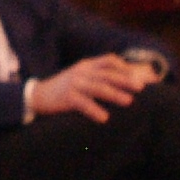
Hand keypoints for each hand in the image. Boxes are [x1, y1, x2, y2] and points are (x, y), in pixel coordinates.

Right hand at [25, 54, 148, 122]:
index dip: (126, 67)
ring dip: (115, 94)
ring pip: (98, 87)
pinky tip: (104, 118)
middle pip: (107, 73)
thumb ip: (99, 77)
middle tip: (142, 87)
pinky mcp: (66, 97)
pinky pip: (82, 103)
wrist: (37, 95)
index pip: (109, 61)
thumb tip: (126, 83)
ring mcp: (74, 84)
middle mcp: (81, 72)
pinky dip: (94, 110)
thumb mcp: (81, 77)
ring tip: (129, 101)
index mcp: (87, 65)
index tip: (141, 77)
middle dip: (126, 79)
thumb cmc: (65, 89)